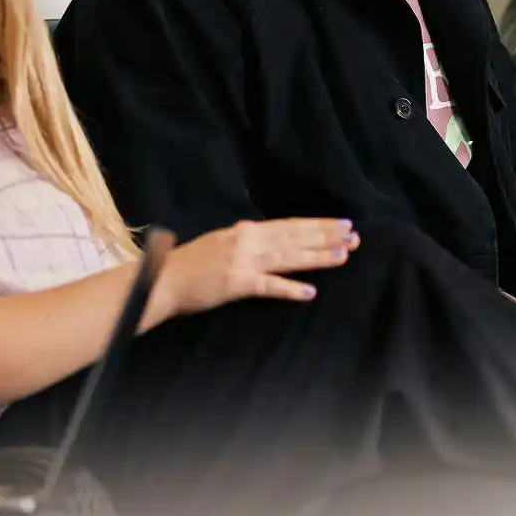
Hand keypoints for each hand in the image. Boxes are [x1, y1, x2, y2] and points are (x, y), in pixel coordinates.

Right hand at [154, 219, 357, 321]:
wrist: (162, 279)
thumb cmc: (190, 264)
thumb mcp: (222, 243)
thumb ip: (247, 241)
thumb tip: (271, 238)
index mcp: (245, 230)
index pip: (290, 225)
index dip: (318, 225)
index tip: (342, 224)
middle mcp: (248, 241)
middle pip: (295, 237)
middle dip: (327, 236)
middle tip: (353, 236)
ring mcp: (243, 262)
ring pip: (288, 257)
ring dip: (317, 256)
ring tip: (343, 255)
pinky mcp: (236, 284)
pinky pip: (268, 286)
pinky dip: (289, 289)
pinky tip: (310, 291)